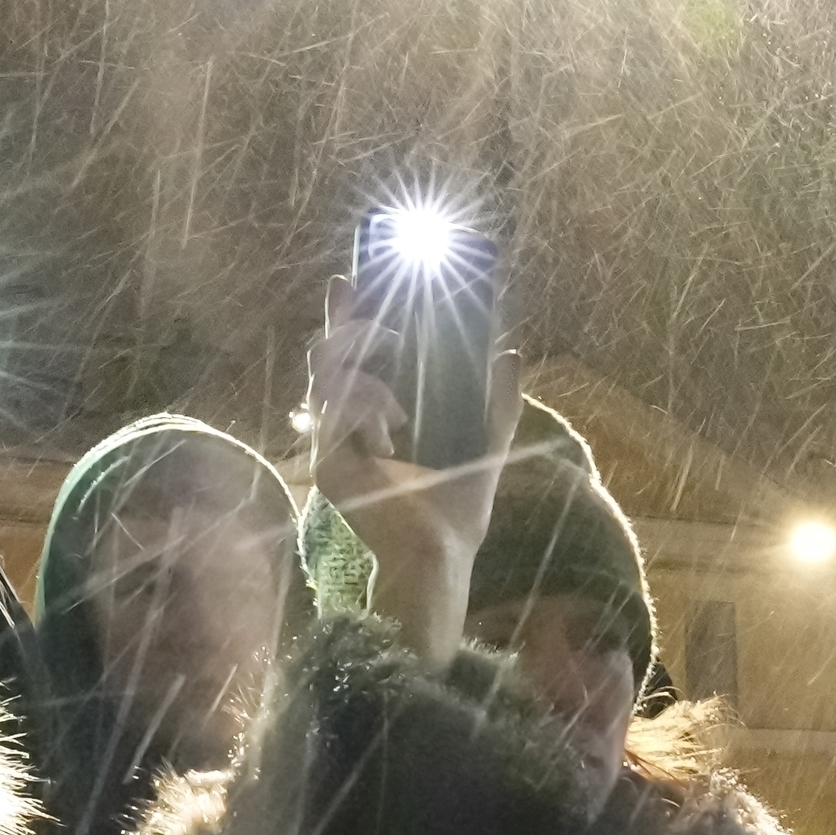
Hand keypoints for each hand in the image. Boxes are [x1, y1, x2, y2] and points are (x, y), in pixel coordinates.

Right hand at [301, 280, 508, 654]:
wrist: (441, 555)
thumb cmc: (458, 510)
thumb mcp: (487, 443)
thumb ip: (499, 400)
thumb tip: (510, 351)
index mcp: (378, 417)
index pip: (353, 356)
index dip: (346, 317)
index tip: (350, 279)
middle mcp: (348, 428)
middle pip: (326, 359)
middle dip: (342, 326)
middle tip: (363, 303)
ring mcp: (332, 445)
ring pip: (327, 378)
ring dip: (364, 371)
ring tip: (397, 391)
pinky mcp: (327, 464)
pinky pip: (337, 412)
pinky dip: (366, 407)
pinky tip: (390, 431)